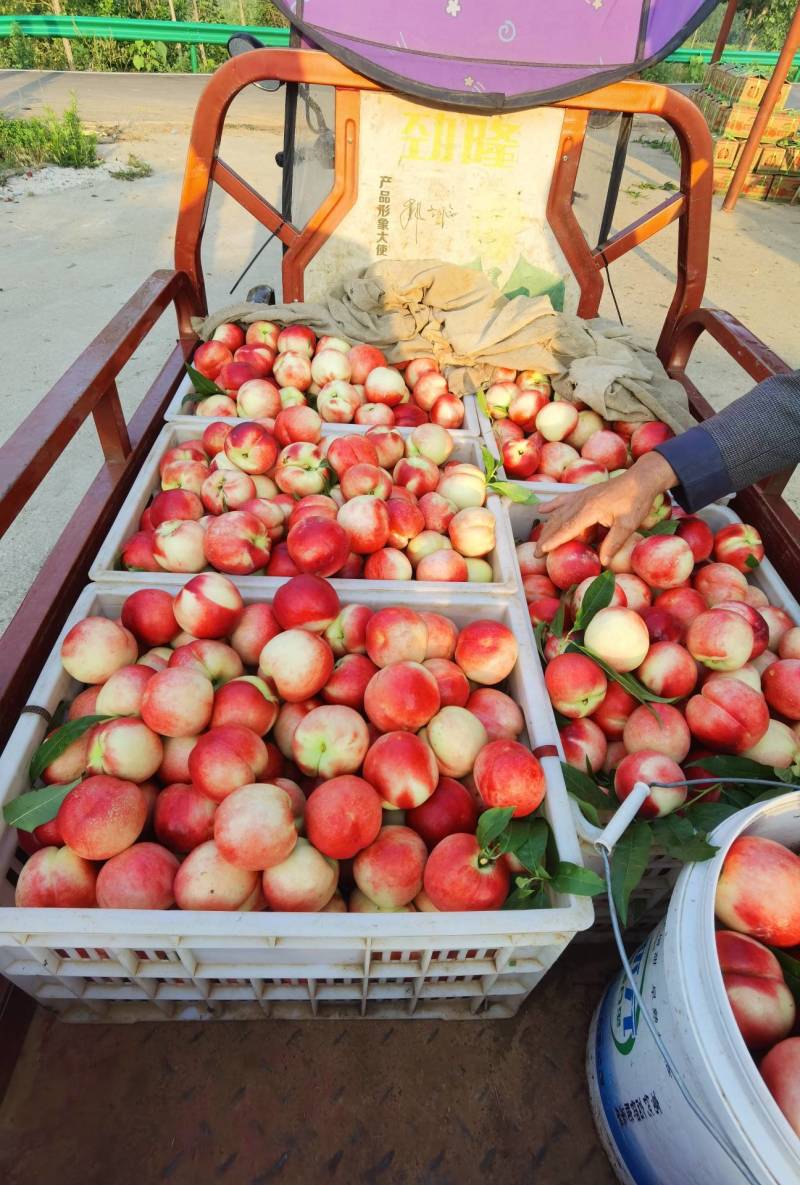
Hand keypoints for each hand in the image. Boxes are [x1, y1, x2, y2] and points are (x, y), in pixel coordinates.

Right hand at [534, 452, 677, 565]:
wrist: (640, 478)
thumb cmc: (636, 501)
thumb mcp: (628, 525)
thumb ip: (613, 543)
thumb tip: (603, 562)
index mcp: (590, 509)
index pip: (567, 528)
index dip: (554, 540)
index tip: (542, 551)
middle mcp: (581, 501)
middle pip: (558, 522)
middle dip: (546, 538)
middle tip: (537, 554)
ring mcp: (580, 495)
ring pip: (558, 512)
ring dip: (547, 526)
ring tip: (539, 540)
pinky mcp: (583, 492)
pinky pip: (563, 500)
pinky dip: (551, 506)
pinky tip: (541, 510)